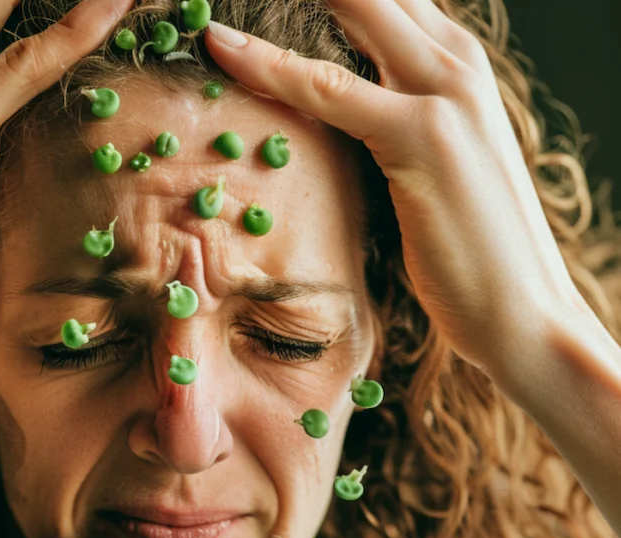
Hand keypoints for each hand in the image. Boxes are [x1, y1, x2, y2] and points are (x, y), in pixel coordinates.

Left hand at [204, 0, 583, 373]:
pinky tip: (222, 48)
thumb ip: (392, 121)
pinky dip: (269, 65)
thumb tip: (336, 114)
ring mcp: (446, 94)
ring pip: (351, 10)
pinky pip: (326, 87)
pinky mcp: (423, 137)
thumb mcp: (431, 164)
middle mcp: (456, 62)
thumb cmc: (471, 247)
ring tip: (211, 5)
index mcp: (457, 64)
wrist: (522, 310)